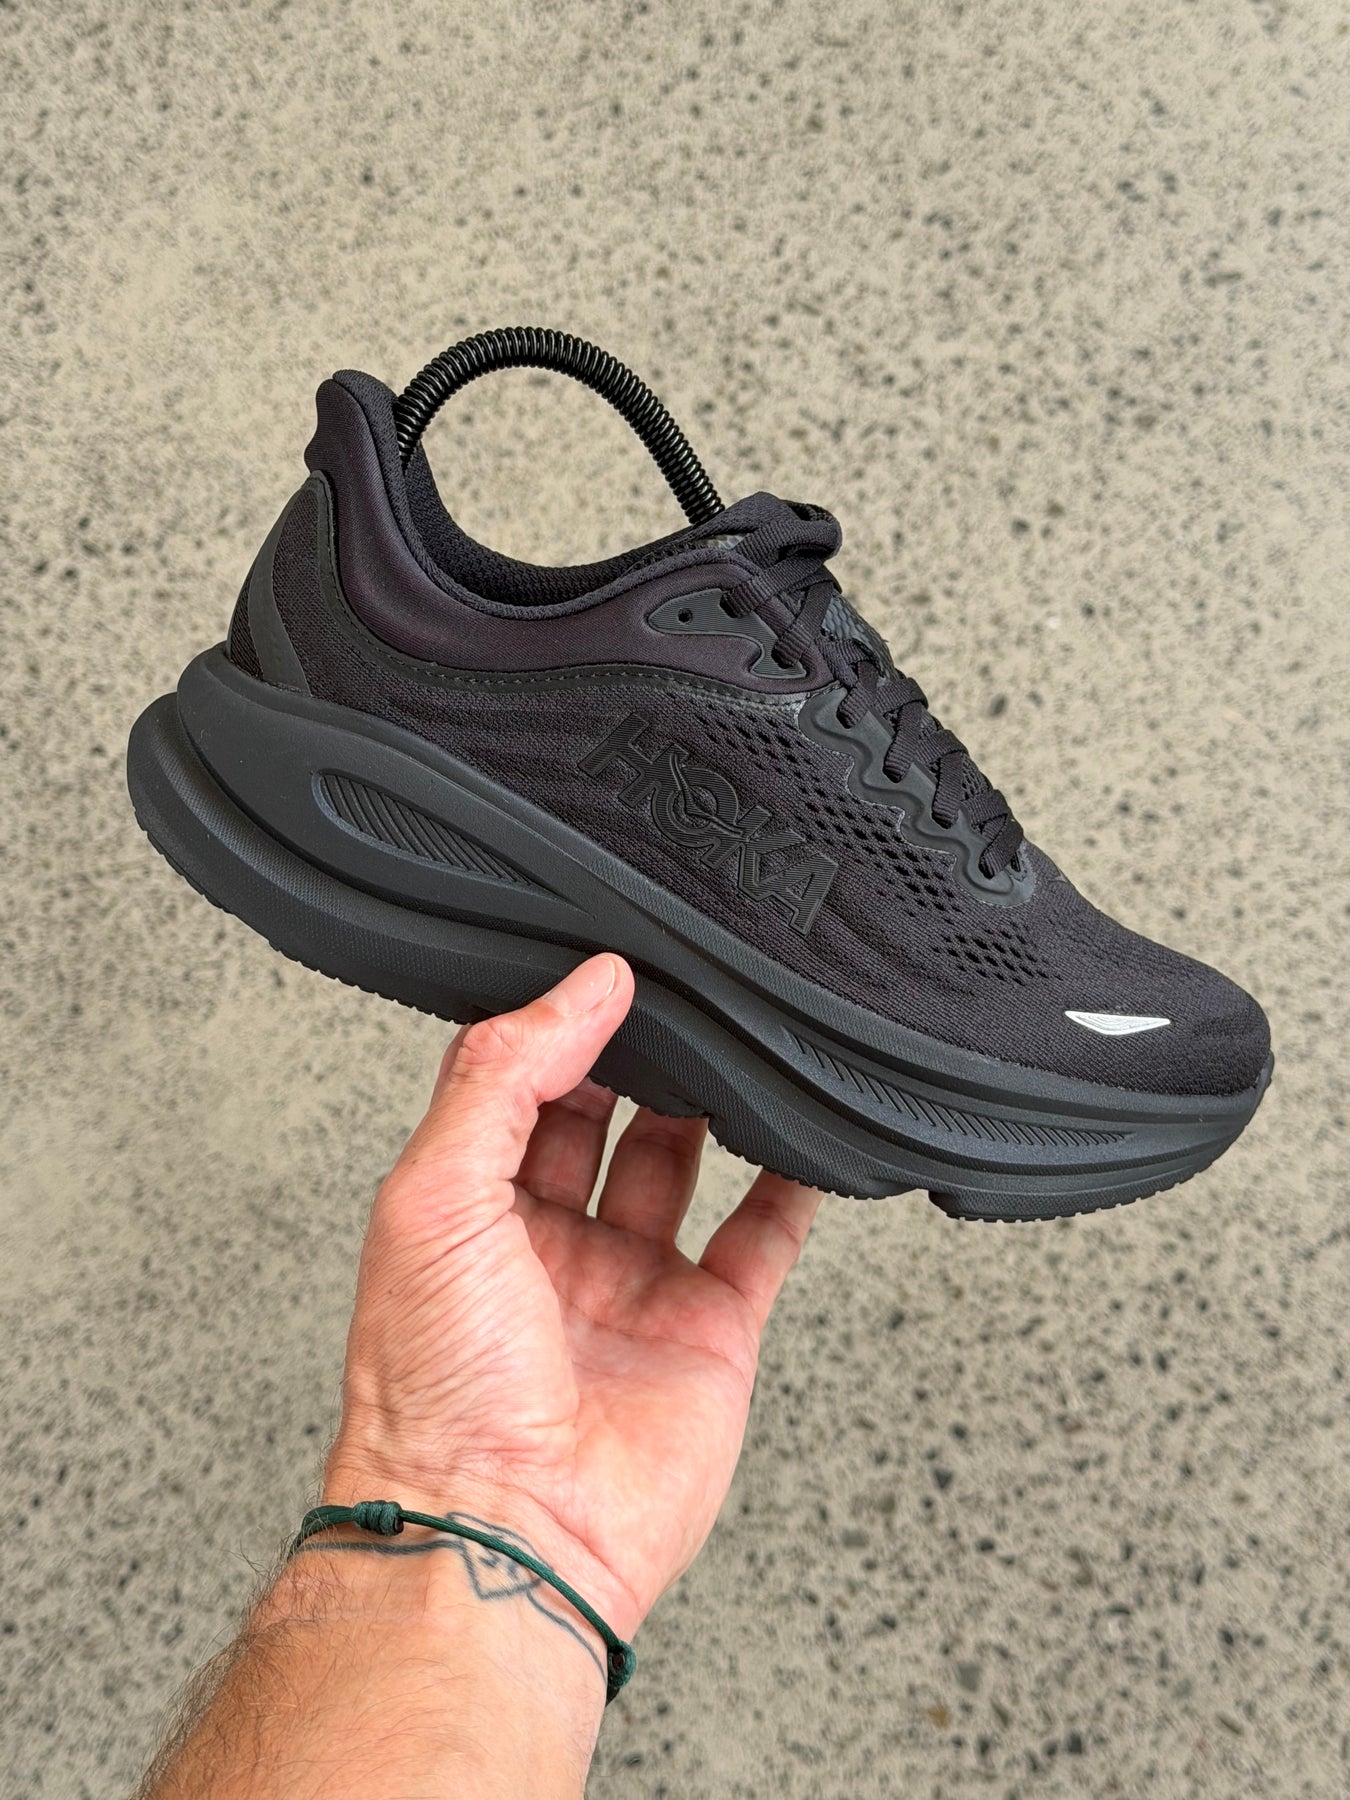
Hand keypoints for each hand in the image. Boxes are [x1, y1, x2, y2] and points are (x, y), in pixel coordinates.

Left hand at [322, 953, 821, 1644]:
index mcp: (469, 1211)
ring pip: (680, 1164)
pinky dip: (791, 1186)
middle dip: (635, 1055)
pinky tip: (804, 1136)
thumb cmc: (436, 1391)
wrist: (505, 1533)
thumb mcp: (435, 1195)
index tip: (608, 971)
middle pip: (602, 1115)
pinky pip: (763, 1239)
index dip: (558, 1026)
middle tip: (676, 994)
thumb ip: (502, 1078)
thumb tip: (581, 989)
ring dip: (708, 1104)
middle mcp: (549, 1245)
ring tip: (735, 1041)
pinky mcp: (708, 1334)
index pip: (516, 1086)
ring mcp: (632, 1287)